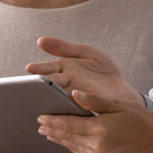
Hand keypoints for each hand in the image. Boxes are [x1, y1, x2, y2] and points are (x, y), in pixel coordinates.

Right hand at [27, 37, 141, 102]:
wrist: (122, 86)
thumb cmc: (102, 69)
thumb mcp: (85, 52)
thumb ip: (64, 47)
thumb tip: (40, 40)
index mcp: (63, 70)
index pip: (47, 69)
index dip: (39, 69)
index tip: (31, 68)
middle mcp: (65, 85)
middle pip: (49, 86)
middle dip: (40, 86)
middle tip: (32, 86)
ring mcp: (72, 99)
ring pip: (56, 99)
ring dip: (50, 100)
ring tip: (44, 99)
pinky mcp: (81, 111)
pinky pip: (70, 111)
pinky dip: (64, 112)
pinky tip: (62, 111)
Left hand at [37, 91, 152, 152]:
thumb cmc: (138, 118)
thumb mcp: (116, 104)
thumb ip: (93, 101)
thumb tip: (73, 94)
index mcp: (100, 129)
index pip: (69, 125)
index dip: (53, 122)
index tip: (41, 118)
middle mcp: (97, 147)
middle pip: (68, 137)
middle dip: (53, 131)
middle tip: (40, 125)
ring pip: (74, 148)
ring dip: (61, 140)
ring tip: (49, 133)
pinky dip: (73, 147)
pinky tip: (69, 141)